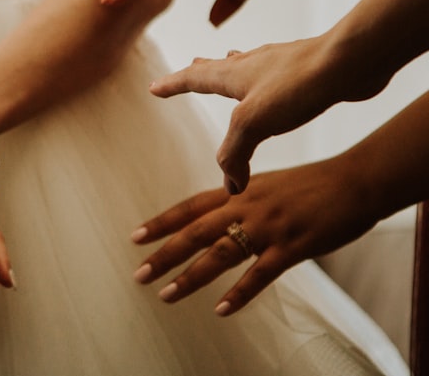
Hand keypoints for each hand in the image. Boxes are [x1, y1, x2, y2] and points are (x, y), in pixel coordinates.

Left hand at [130, 156, 379, 315]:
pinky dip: (239, 294)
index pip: (190, 207)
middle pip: (195, 232)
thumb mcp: (267, 184)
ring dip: (191, 277)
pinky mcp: (292, 247)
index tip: (135, 237)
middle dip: (164, 254)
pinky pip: (260, 275)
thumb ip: (240, 198)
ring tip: (166, 295)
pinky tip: (221, 310)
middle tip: (139, 273)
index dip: (162, 222)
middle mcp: (246, 207)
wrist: (354, 181)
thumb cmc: (312, 184)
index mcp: (238, 191)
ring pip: (220, 254)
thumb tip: (219, 211)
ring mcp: (268, 227)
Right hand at [150, 36, 390, 192]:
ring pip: (247, 66)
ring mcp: (278, 64)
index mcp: (232, 74)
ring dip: (232, 69)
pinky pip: (275, 74)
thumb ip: (235, 153)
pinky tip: (277, 83)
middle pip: (217, 67)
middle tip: (188, 70)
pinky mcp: (304, 70)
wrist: (349, 62)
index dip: (172, 85)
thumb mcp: (254, 123)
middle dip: (199, 72)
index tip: (154, 87)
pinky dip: (265, 78)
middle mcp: (251, 65)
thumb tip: (230, 184)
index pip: (192, 79)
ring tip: (227, 65)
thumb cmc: (297, 85)